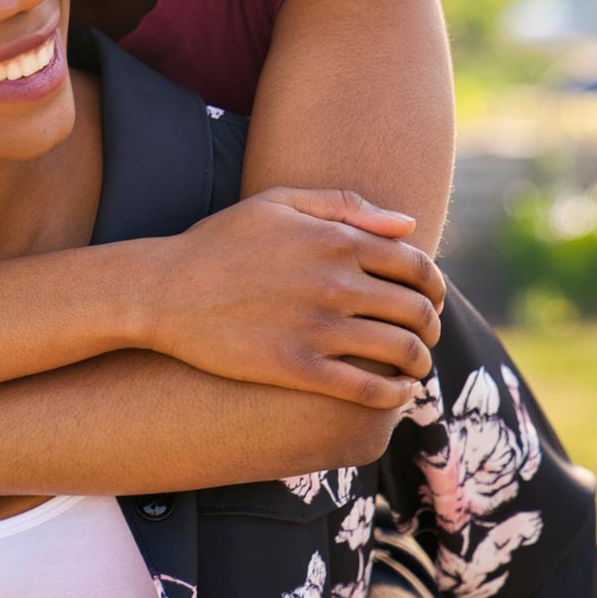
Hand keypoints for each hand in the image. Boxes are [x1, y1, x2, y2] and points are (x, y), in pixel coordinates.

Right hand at [150, 187, 445, 407]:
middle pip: (416, 311)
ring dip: (420, 362)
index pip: (417, 266)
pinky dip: (395, 395)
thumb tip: (407, 225)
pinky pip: (367, 388)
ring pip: (401, 351)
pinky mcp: (297, 369)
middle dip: (431, 326)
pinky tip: (399, 395)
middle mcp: (335, 283)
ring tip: (416, 368)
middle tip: (426, 337)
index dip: (434, 287)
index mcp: (336, 240)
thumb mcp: (277, 203)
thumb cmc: (218, 244)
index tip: (430, 301)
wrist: (163, 291)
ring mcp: (318, 328)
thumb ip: (344, 205)